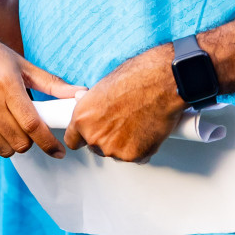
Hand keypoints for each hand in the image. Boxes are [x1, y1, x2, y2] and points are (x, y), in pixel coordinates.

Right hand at [0, 21, 79, 157]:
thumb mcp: (21, 63)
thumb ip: (52, 83)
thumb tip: (80, 93)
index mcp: (7, 85)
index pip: (33, 125)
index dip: (49, 143)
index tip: (59, 151)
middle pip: (19, 142)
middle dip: (31, 142)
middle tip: (31, 130)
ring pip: (2, 148)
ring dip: (13, 144)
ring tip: (12, 127)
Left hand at [64, 44, 183, 162]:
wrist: (162, 83)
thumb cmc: (136, 78)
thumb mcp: (104, 86)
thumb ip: (91, 102)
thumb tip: (85, 102)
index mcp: (82, 118)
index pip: (72, 140)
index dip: (83, 136)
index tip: (88, 134)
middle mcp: (95, 136)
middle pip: (96, 147)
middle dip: (107, 138)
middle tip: (121, 121)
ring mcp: (114, 149)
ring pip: (116, 153)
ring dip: (124, 143)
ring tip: (137, 121)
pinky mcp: (135, 156)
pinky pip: (136, 156)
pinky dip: (142, 147)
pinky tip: (147, 128)